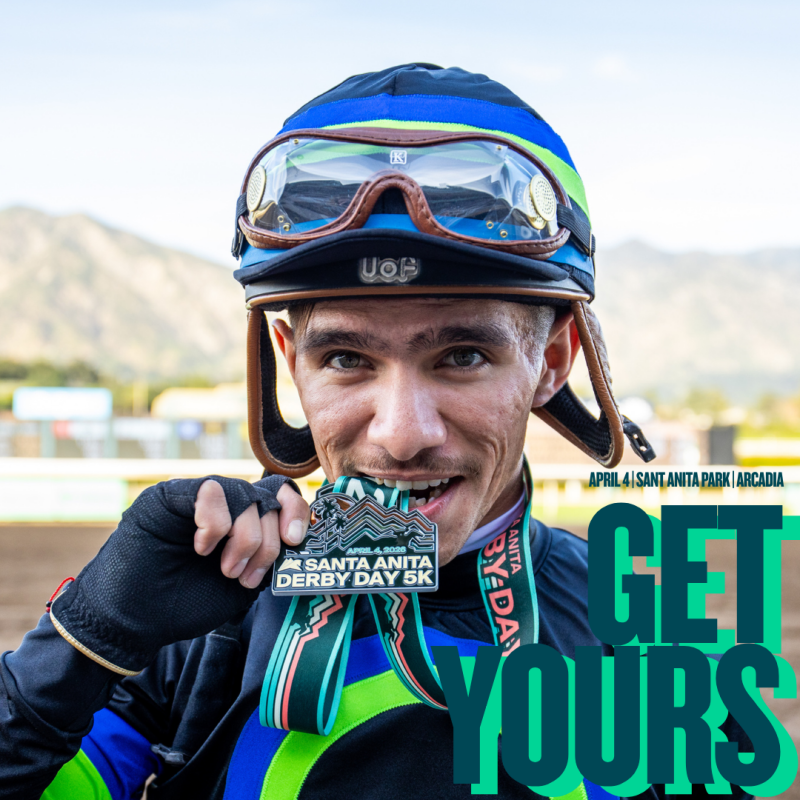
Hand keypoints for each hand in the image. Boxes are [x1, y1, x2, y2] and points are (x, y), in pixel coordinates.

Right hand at [49, 474, 306, 673]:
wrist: (132, 622)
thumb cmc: (185, 604)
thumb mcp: (241, 584)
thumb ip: (268, 558)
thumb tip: (298, 540)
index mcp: (243, 523)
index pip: (280, 496)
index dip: (296, 512)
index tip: (294, 541)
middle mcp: (224, 505)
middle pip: (268, 497)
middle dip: (268, 540)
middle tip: (247, 574)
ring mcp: (198, 498)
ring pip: (244, 494)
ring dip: (244, 537)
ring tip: (226, 569)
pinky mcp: (170, 495)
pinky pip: (211, 491)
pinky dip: (216, 524)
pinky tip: (203, 548)